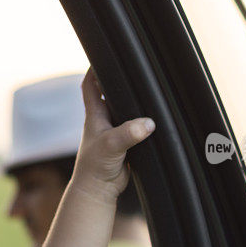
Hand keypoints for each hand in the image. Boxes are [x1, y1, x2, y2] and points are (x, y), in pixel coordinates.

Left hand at [71, 67, 154, 203]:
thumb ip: (128, 133)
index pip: (90, 85)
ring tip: (149, 90)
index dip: (94, 69)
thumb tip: (148, 124)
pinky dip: (143, 122)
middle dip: (119, 82)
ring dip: (134, 103)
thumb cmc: (95, 167)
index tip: (102, 56)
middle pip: (109, 94)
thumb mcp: (111, 146)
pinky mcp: (125, 144)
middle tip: (134, 70)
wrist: (98, 190)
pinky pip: (135, 128)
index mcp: (94, 115)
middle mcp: (103, 120)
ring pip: (125, 111)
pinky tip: (155, 118)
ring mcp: (114, 131)